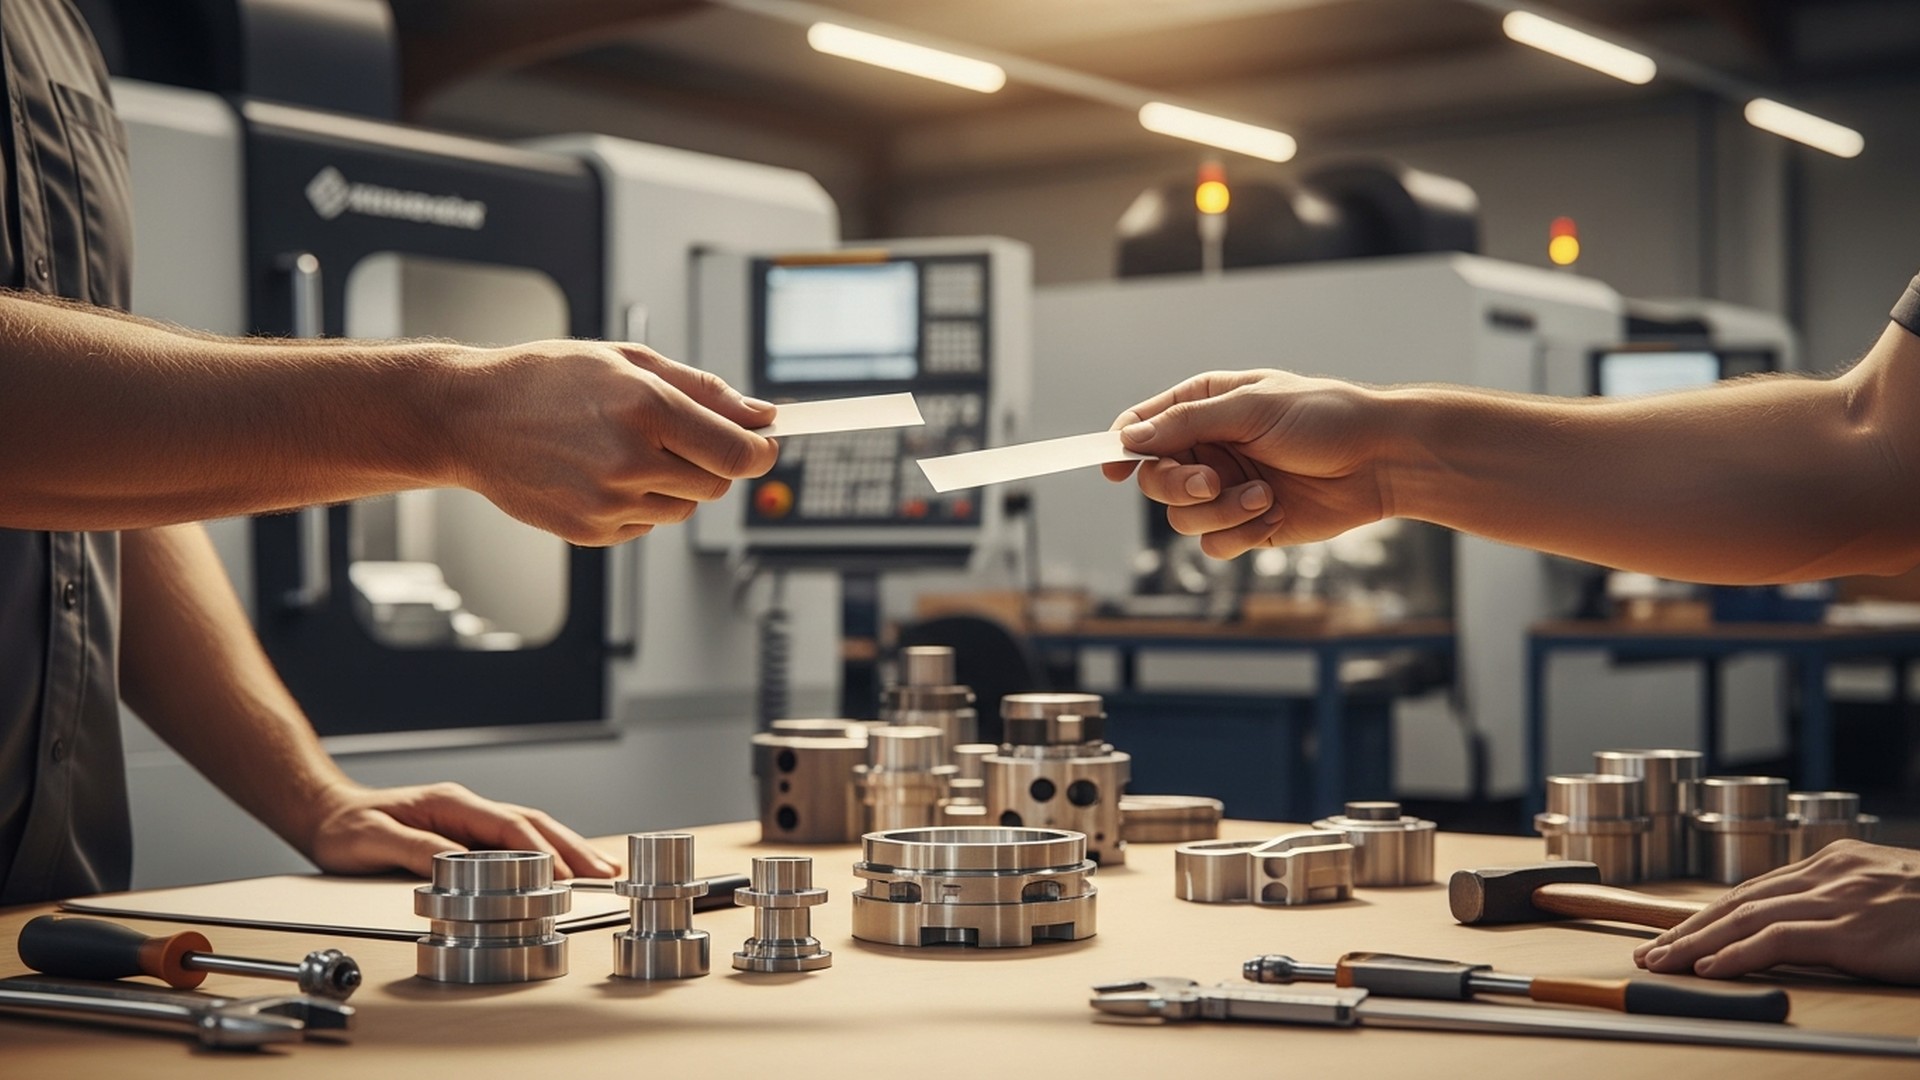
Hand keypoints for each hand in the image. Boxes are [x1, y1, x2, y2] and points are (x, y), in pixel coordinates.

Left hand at [306, 782, 618, 879]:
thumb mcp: (373, 839)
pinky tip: (562, 865)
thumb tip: (459, 861)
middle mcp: (466, 808)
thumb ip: (417, 847)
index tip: (564, 872)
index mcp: (450, 803)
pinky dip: (546, 851)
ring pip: (531, 829)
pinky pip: (516, 840)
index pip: (509, 824)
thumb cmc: (345, 827)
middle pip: (534, 823)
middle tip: (604, 871)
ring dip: (567, 848)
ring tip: (599, 868)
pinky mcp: (466, 834)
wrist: (326, 814)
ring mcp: (469, 819)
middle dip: (573, 846)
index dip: (541, 848)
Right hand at [443, 341, 776, 545]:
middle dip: (714, 463)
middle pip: (717, 485)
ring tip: (628, 449)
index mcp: (645, 408)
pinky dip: (640, 503)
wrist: (471, 418)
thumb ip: (703, 391)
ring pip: (684, 509)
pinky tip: (602, 473)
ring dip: (675, 483)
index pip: (737, 452)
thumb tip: (759, 414)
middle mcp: (630, 460)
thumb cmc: (547, 380)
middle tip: (681, 436)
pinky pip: (646, 524)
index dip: (761, 451)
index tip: (765, 444)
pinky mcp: (591, 532)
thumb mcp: (628, 362)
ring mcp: (608, 502)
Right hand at [1101, 370, 1390, 557]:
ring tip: (1263, 496)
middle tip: (1210, 483)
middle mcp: (1210, 450)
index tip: (1114, 468)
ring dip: (1220, 512)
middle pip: (1155, 479)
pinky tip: (1274, 513)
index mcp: (1205, 408)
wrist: (1380, 460)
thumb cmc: (1323, 418)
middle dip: (1177, 486)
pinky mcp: (1247, 525)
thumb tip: (1130, 437)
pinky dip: (1239, 533)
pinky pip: (1213, 544)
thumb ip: (1187, 422)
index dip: (1122, 448)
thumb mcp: (1251, 407)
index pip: (1143, 427)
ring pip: (1182, 517)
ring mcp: (1226, 490)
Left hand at [1634, 840, 1919, 983]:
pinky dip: (1737, 954)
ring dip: (1697, 942)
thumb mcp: (1887, 897)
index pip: (1755, 888)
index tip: (1677, 933)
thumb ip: (1845, 903)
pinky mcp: (1852, 930)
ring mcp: (1839, 899)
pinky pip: (1778, 940)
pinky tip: (1710, 968)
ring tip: (1664, 963)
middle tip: (1653, 951)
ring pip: (1746, 917)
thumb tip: (1801, 928)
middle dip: (1689, 927)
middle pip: (1739, 900)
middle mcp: (1830, 873)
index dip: (1710, 913)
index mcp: (1836, 861)